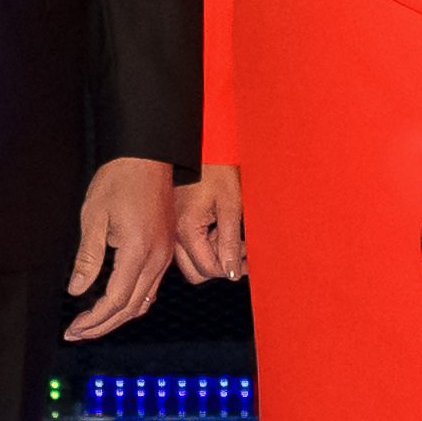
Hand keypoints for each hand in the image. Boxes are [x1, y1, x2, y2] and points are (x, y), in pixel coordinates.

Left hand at [64, 158, 178, 342]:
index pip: (115, 300)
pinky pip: (151, 288)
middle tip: (76, 334)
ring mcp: (164, 255)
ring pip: (143, 301)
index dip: (93, 320)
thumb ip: (88, 258)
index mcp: (139, 251)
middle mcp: (157, 258)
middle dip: (102, 326)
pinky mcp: (165, 249)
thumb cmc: (118, 180)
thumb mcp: (94, 217)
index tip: (72, 329)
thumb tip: (76, 290)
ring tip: (92, 325)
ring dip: (117, 318)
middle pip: (131, 308)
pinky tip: (115, 305)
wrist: (148, 156)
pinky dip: (132, 303)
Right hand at [173, 164, 248, 283]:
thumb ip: (230, 242)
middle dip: (220, 266)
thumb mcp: (230, 205)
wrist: (203, 149)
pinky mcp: (176, 224)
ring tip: (231, 235)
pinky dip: (206, 244)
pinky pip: (189, 247)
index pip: (208, 268)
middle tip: (241, 252)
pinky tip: (218, 227)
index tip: (248, 260)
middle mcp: (175, 233)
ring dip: (214, 255)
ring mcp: (173, 229)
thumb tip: (231, 272)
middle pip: (196, 272)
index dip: (231, 269)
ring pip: (192, 261)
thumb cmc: (215, 169)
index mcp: (187, 229)